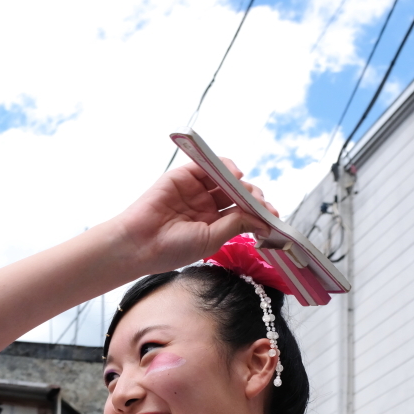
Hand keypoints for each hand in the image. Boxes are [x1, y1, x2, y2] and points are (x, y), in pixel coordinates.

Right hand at [109, 159, 274, 275]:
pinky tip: (235, 175)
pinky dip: (225, 167)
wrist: (140, 242)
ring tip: (251, 192)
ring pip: (226, 180)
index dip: (258, 214)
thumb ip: (236, 225)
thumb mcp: (211, 239)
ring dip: (242, 183)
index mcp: (212, 225)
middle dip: (254, 198)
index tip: (273, 219)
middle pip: (237, 195)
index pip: (242, 214)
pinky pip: (208, 166)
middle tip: (264, 206)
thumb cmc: (172, 248)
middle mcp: (205, 206)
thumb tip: (263, 219)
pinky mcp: (183, 176)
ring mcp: (195, 190)